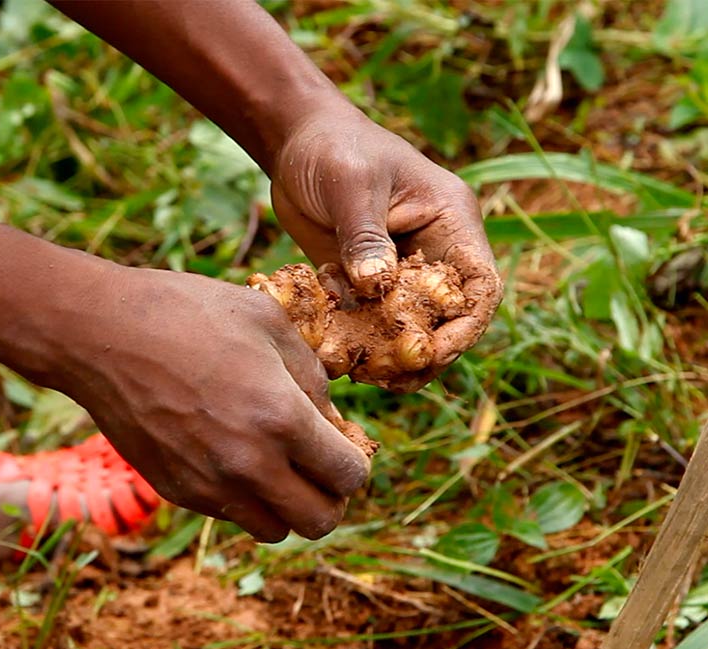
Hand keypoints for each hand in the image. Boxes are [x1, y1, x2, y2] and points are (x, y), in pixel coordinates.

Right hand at [57, 263, 370, 541]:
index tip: (342, 442)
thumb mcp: (268, 322)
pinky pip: (230, 515)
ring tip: (275, 463)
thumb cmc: (186, 313)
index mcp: (281, 419)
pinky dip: (245, 498)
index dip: (354, 460)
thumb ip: (312, 375)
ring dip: (287, 504)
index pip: (349, 477)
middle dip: (330, 495)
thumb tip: (331, 417)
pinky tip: (231, 453)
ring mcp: (209, 485)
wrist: (99, 333)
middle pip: (319, 521)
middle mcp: (248, 465)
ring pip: (274, 530)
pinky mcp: (176, 491)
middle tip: (318, 464)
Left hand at [270, 105, 502, 389]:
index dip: (466, 326)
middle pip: (447, 317)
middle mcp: (432, 251)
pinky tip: (340, 358)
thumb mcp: (351, 185)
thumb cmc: (333, 148)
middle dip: (426, 352)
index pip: (478, 284)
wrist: (295, 143)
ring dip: (391, 355)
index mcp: (450, 221)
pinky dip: (359, 342)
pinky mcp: (364, 281)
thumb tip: (376, 288)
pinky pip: (370, 322)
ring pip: (408, 326)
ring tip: (366, 377)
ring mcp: (398, 269)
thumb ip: (365, 236)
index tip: (432, 353)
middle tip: (392, 380)